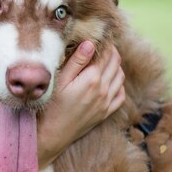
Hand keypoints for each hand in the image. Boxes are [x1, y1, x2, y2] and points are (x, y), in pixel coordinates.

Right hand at [37, 41, 125, 167]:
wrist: (52, 134)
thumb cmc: (51, 106)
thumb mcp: (59, 81)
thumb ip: (76, 61)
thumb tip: (90, 43)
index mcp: (92, 79)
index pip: (106, 54)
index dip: (104, 44)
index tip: (99, 37)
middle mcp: (103, 90)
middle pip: (115, 64)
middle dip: (112, 52)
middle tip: (103, 45)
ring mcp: (106, 103)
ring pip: (120, 77)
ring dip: (116, 66)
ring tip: (106, 60)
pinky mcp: (105, 113)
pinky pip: (120, 95)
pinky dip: (119, 84)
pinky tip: (110, 80)